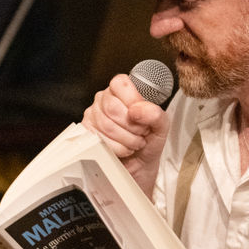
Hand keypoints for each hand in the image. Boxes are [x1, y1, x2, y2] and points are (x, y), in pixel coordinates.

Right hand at [82, 73, 169, 194]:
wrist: (141, 164)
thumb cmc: (149, 140)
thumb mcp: (161, 126)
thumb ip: (155, 114)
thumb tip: (138, 110)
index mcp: (122, 90)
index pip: (120, 83)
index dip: (133, 100)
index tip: (142, 114)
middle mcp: (104, 100)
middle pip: (112, 107)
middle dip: (132, 125)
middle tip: (142, 132)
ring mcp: (93, 116)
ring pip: (106, 125)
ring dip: (127, 139)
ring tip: (135, 142)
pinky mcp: (87, 132)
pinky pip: (100, 140)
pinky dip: (118, 148)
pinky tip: (124, 148)